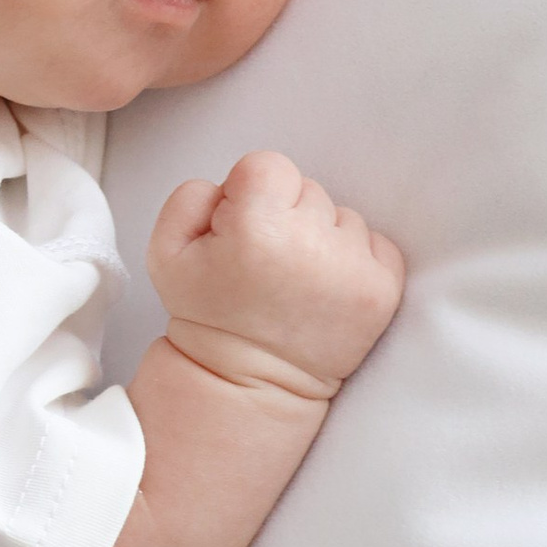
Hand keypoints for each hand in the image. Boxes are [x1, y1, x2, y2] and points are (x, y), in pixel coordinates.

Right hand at [148, 149, 404, 398]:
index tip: (244, 232)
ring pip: (342, 217)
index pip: (267, 164)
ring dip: (322, 238)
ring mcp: (354, 269)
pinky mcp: (382, 291)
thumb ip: (192, 194)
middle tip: (268, 263)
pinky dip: (355, 259)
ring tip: (296, 280)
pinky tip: (326, 288)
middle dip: (287, 216)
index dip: (249, 194)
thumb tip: (236, 184)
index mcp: (257, 227)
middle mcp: (311, 244)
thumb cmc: (208, 315)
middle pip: (308, 190)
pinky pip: (377, 244)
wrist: (251, 381)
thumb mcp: (164, 251)